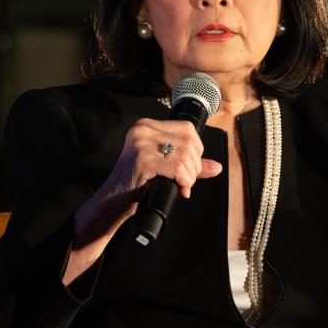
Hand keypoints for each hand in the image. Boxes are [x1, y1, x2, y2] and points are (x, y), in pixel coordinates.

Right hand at [65, 118, 221, 284]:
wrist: (112, 201)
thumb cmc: (135, 184)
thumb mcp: (163, 168)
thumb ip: (188, 164)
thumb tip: (216, 167)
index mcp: (146, 126)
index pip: (187, 129)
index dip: (197, 150)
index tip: (190, 168)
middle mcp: (142, 130)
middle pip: (189, 142)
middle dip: (195, 166)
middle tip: (186, 181)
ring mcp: (141, 143)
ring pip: (185, 155)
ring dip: (190, 176)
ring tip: (181, 186)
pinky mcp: (142, 160)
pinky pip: (177, 167)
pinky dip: (183, 180)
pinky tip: (179, 189)